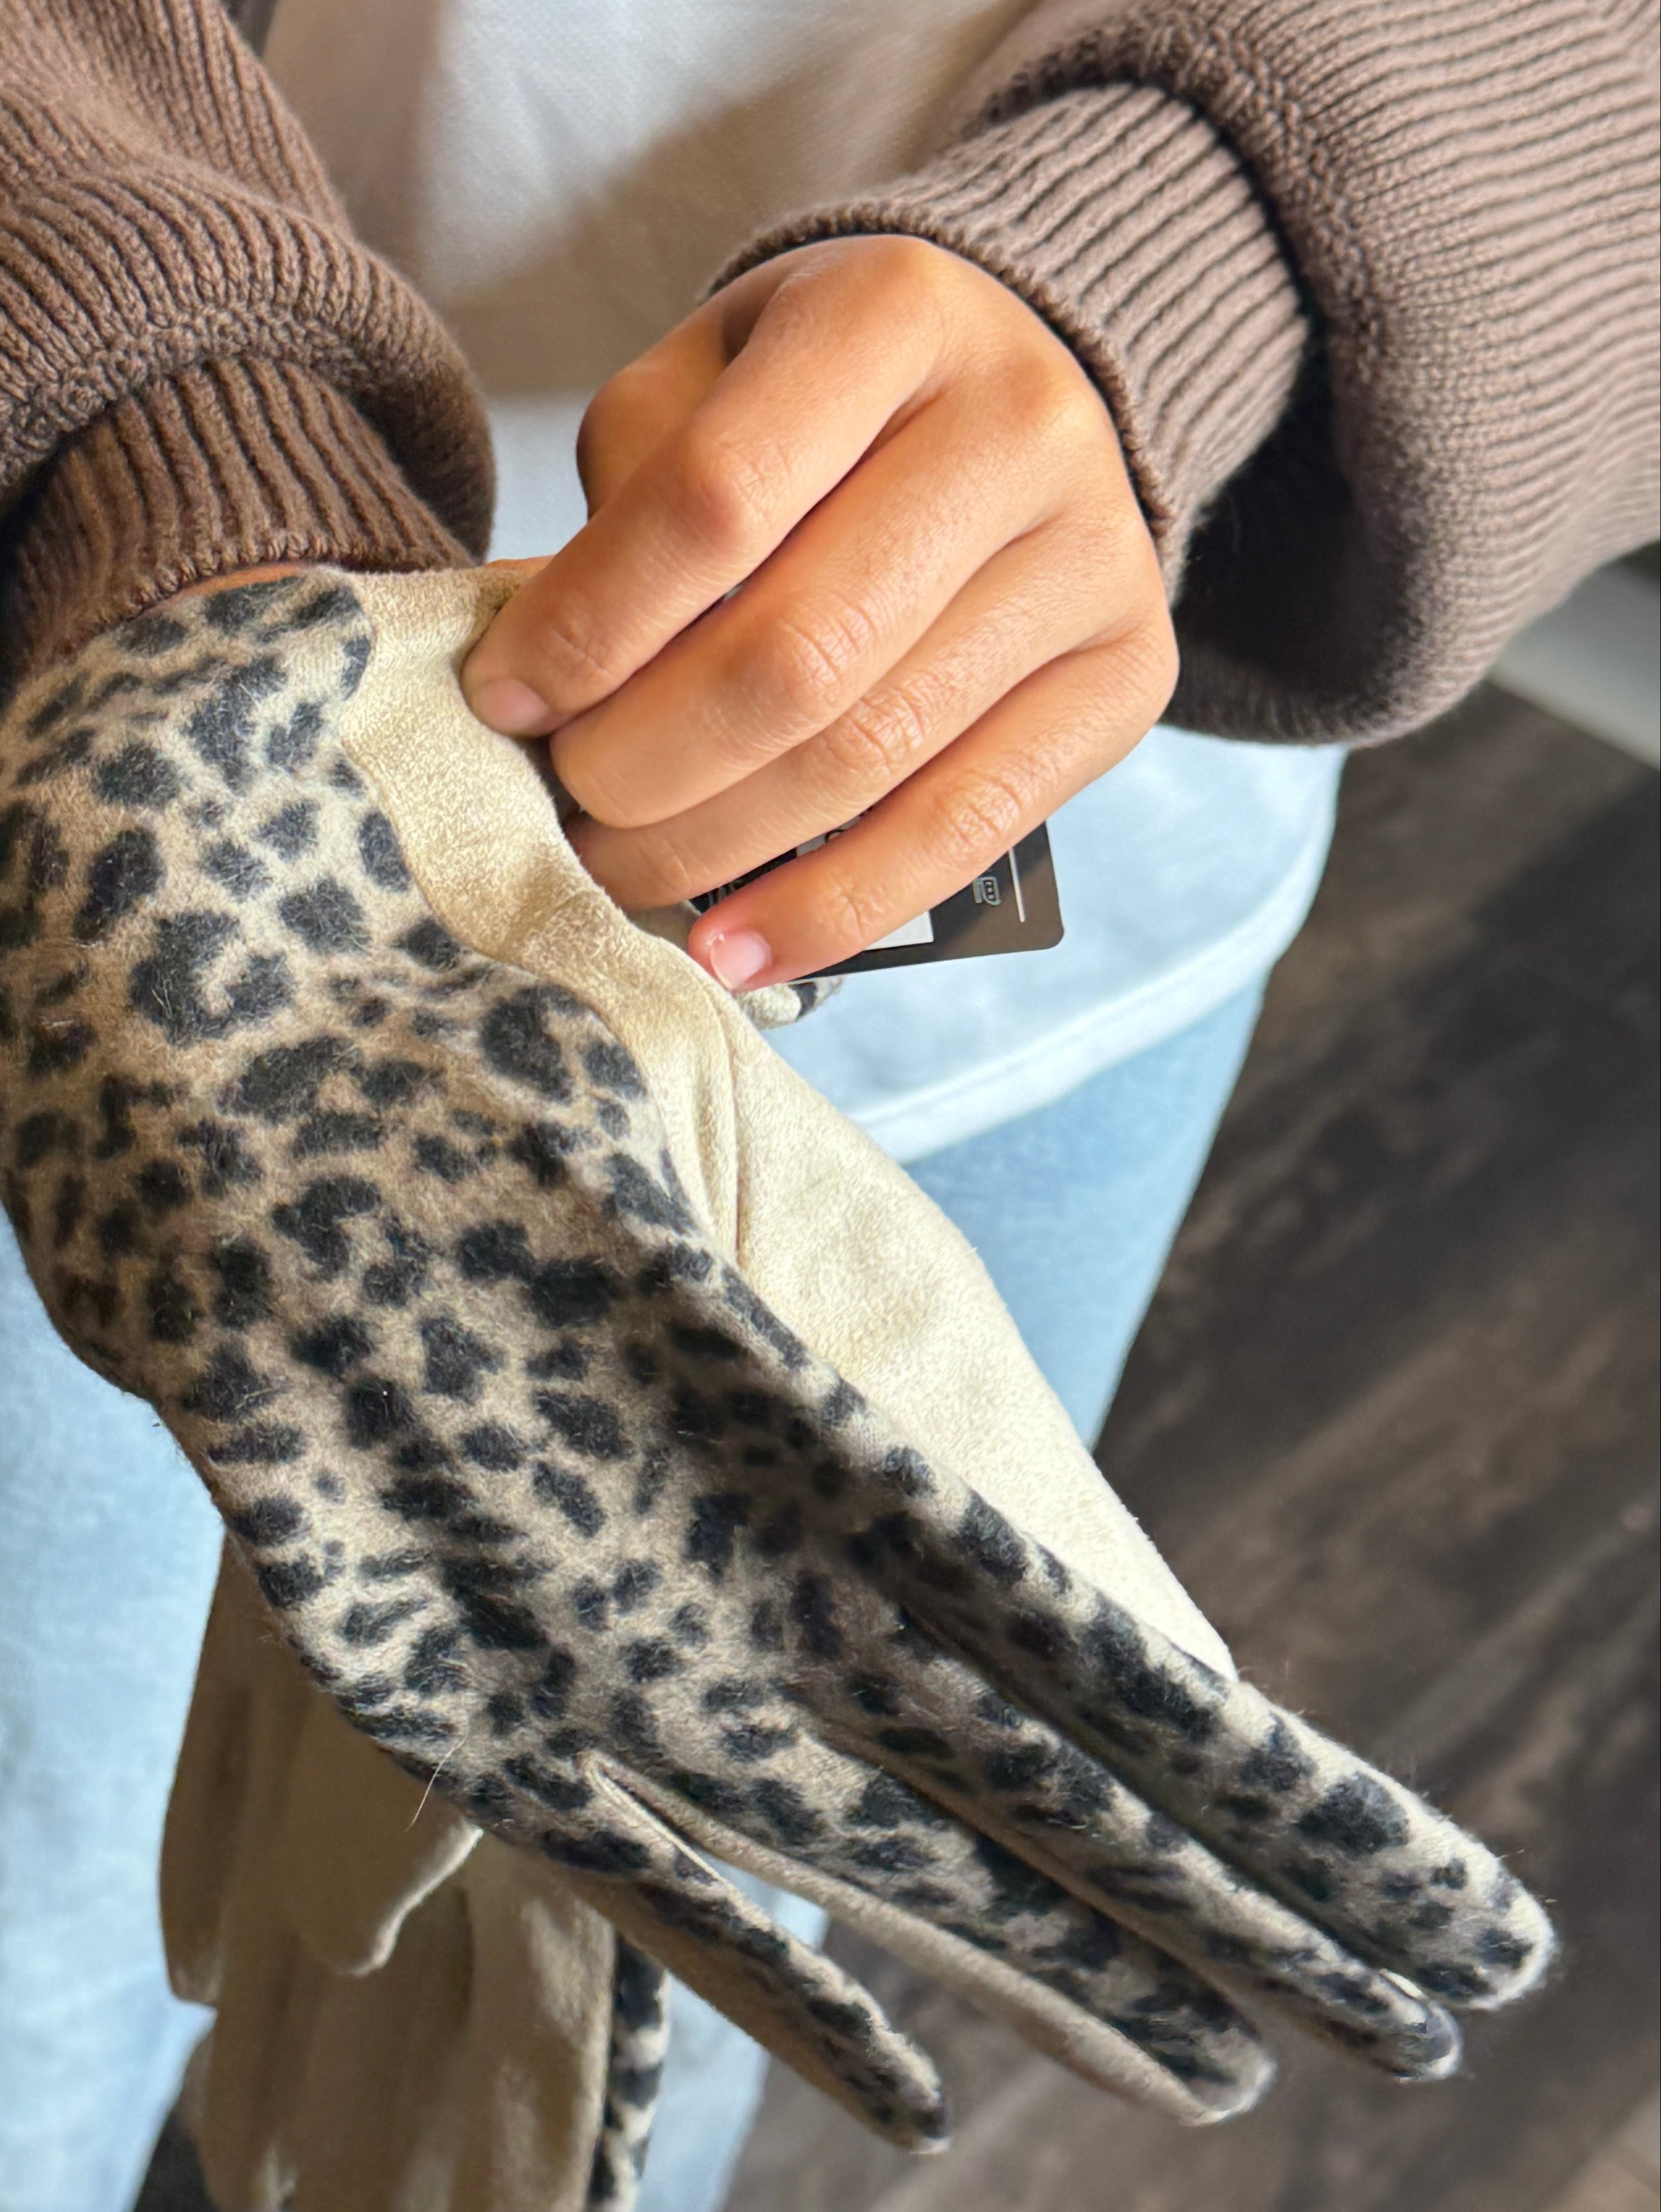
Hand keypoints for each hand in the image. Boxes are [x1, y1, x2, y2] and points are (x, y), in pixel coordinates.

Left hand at [461, 237, 1176, 987]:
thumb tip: (554, 687)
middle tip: (569, 805)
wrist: (1014, 397)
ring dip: (716, 846)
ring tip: (622, 873)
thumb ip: (634, 500)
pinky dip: (836, 910)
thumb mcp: (708, 382)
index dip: (588, 629)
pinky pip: (970, 833)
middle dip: (645, 760)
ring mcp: (1095, 562)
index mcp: (893, 312)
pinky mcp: (1127, 680)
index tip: (506, 703)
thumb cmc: (823, 405)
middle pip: (796, 653)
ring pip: (872, 755)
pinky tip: (737, 951)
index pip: (711, 502)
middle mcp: (1020, 427)